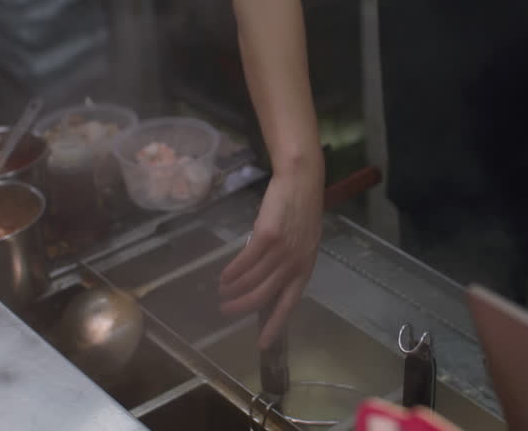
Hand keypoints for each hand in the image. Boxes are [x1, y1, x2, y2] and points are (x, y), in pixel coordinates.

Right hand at [219, 170, 322, 349]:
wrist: (300, 182)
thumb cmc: (300, 211)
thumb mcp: (302, 243)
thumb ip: (288, 264)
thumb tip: (267, 284)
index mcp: (305, 269)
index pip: (289, 304)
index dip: (274, 325)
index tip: (262, 344)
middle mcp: (294, 264)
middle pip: (264, 296)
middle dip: (242, 307)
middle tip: (226, 311)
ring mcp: (281, 251)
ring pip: (251, 280)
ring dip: (233, 289)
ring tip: (221, 291)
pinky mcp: (266, 237)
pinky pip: (244, 262)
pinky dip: (231, 272)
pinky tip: (223, 277)